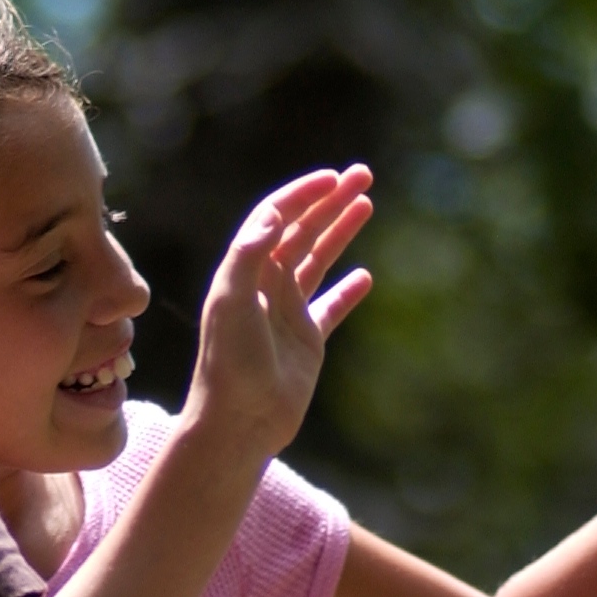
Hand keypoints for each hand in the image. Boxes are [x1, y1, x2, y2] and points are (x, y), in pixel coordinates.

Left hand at [181, 166, 374, 460]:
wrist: (238, 422)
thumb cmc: (230, 365)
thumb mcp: (232, 303)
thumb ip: (249, 256)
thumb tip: (273, 214)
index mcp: (242, 273)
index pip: (272, 218)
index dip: (301, 195)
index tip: (332, 178)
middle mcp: (263, 288)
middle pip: (299, 232)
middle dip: (329, 202)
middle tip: (364, 175)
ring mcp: (285, 314)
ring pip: (317, 261)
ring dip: (340, 232)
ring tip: (367, 204)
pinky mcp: (305, 342)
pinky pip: (330, 308)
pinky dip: (347, 291)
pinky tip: (365, 277)